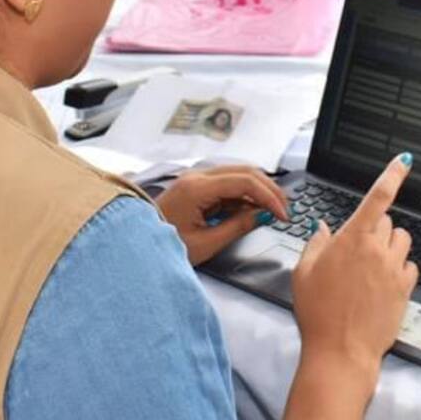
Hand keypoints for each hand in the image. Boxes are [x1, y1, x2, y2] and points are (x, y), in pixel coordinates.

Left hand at [157, 165, 288, 264]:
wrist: (136, 246)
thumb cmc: (164, 247)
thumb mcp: (206, 243)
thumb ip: (237, 226)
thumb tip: (263, 215)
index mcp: (197, 188)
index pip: (245, 182)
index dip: (269, 196)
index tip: (283, 214)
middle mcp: (197, 177)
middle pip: (244, 171)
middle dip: (269, 189)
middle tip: (285, 209)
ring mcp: (196, 180)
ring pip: (238, 174)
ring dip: (259, 190)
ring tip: (274, 209)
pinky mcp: (197, 187)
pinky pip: (228, 184)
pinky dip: (245, 194)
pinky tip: (255, 209)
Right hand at [292, 155, 417, 377]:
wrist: (341, 352)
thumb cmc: (317, 314)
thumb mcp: (303, 273)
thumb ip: (315, 244)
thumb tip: (323, 229)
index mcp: (352, 239)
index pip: (378, 197)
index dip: (391, 175)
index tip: (403, 160)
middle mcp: (377, 250)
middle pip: (386, 221)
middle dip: (373, 229)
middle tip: (355, 252)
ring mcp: (393, 269)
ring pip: (401, 241)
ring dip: (389, 246)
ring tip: (370, 267)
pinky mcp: (405, 288)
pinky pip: (409, 266)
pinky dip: (398, 269)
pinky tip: (381, 285)